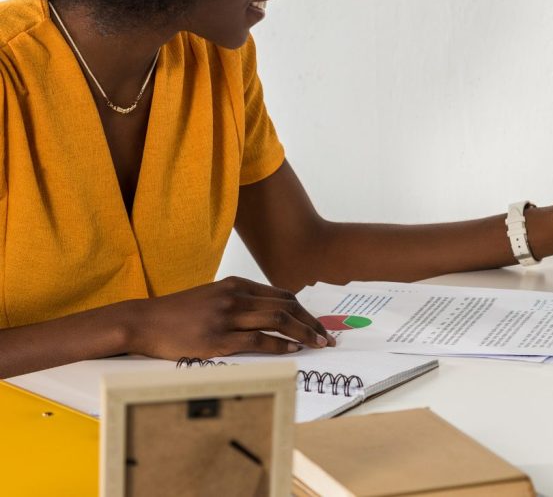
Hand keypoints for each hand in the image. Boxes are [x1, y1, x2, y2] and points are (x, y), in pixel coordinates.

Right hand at [125, 276, 335, 359]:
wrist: (143, 321)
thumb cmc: (178, 313)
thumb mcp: (212, 296)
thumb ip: (239, 301)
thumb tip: (270, 313)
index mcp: (235, 284)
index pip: (281, 294)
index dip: (304, 309)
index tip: (318, 323)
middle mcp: (234, 296)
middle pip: (285, 306)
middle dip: (311, 322)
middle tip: (327, 335)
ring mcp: (226, 316)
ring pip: (277, 320)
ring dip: (303, 332)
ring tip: (318, 343)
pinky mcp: (216, 338)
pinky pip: (257, 340)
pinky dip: (279, 345)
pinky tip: (293, 350)